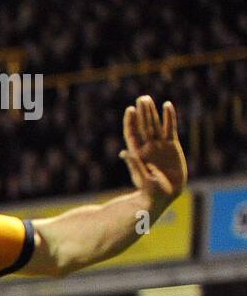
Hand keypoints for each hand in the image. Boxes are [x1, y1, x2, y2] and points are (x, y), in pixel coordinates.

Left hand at [120, 96, 186, 210]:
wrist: (164, 197)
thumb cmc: (150, 193)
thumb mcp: (142, 179)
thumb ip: (134, 165)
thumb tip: (123, 152)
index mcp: (138, 154)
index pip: (133, 134)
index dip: (131, 122)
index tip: (130, 109)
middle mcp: (148, 147)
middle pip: (144, 126)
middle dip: (142, 113)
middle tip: (141, 98)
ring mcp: (160, 146)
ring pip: (155, 125)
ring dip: (152, 112)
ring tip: (148, 99)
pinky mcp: (172, 146)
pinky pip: (170, 128)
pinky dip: (169, 117)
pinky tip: (167, 106)